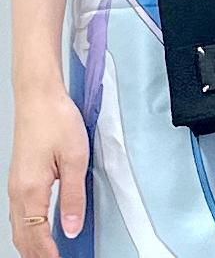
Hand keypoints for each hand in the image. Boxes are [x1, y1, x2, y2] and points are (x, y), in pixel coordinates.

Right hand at [8, 85, 89, 256]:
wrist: (38, 96)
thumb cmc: (56, 120)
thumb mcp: (75, 159)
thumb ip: (73, 196)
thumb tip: (71, 227)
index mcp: (31, 190)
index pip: (37, 236)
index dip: (49, 255)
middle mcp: (18, 190)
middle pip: (23, 236)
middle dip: (38, 254)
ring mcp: (15, 183)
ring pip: (19, 225)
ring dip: (32, 243)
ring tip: (48, 253)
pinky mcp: (19, 175)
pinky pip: (19, 211)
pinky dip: (28, 227)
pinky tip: (39, 227)